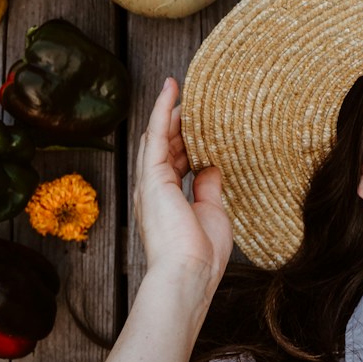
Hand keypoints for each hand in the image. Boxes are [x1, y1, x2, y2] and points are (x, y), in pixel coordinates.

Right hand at [133, 77, 232, 293]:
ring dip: (170, 112)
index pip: (176, 162)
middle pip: (165, 146)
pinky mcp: (151, 176)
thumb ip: (208, 189)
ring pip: (158, 136)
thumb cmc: (202, 254)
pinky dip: (162, 109)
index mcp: (168, 201)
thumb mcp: (212, 214)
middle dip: (177, 123)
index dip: (187, 141)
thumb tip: (211, 168)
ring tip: (183, 89)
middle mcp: (154, 189)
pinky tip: (170, 88)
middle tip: (193, 101)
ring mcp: (150, 182)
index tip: (201, 125)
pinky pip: (155, 133)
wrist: (188, 273)